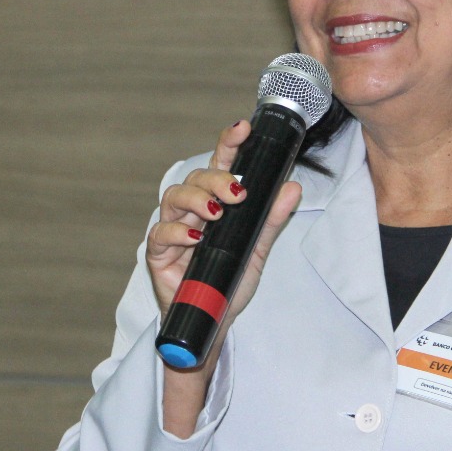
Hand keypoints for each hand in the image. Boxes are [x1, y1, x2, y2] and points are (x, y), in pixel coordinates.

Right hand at [146, 121, 301, 434]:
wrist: (213, 322)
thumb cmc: (229, 282)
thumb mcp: (257, 248)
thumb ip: (271, 218)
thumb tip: (293, 187)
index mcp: (215, 203)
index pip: (220, 166)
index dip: (228, 144)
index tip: (243, 127)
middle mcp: (192, 211)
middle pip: (196, 178)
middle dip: (216, 179)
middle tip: (237, 192)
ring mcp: (173, 231)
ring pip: (174, 198)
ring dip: (197, 200)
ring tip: (217, 212)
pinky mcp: (158, 254)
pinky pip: (160, 234)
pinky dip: (178, 233)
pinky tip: (196, 237)